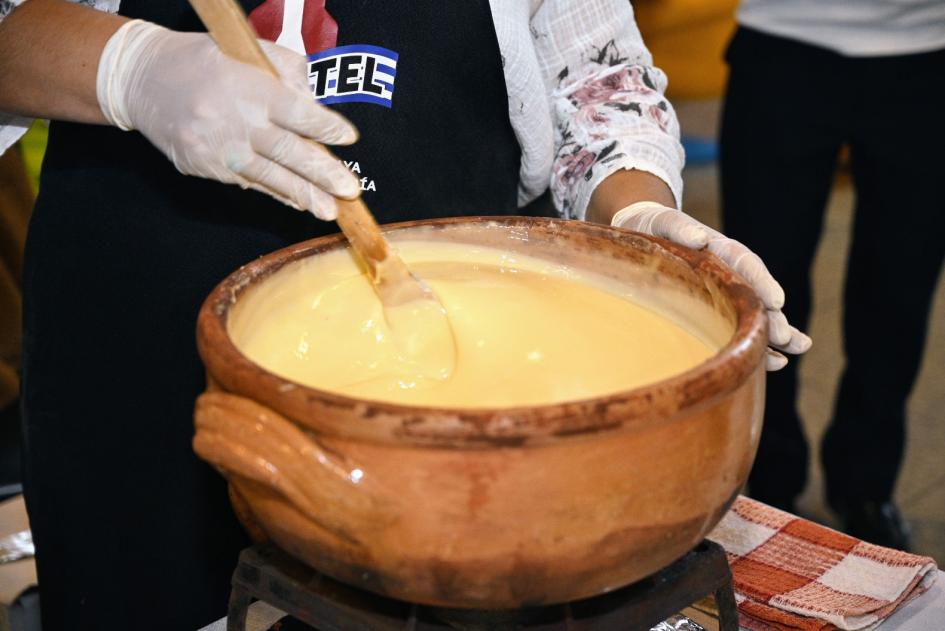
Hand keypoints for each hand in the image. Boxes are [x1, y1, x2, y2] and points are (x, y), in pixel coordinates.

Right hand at [96, 20, 357, 218]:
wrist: (142, 80)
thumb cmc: (203, 61)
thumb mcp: (246, 50)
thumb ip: (287, 70)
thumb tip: (318, 100)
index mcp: (247, 88)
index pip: (294, 110)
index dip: (322, 127)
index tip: (348, 138)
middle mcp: (233, 121)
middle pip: (286, 151)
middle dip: (321, 173)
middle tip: (349, 190)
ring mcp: (217, 149)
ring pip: (269, 176)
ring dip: (303, 195)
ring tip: (330, 211)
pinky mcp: (205, 167)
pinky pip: (249, 182)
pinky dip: (275, 192)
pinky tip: (298, 202)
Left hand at [612, 201, 810, 369]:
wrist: (647, 232)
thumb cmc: (657, 228)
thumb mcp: (664, 224)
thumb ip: (679, 227)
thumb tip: (699, 237)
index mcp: (718, 250)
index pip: (743, 264)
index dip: (760, 281)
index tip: (776, 301)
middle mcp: (729, 273)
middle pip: (755, 295)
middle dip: (773, 316)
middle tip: (786, 337)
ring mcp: (726, 294)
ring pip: (755, 315)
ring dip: (776, 333)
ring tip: (800, 347)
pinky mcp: (717, 312)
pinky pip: (739, 330)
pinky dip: (756, 345)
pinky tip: (776, 362)